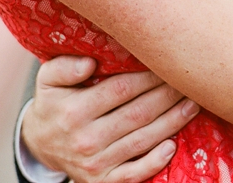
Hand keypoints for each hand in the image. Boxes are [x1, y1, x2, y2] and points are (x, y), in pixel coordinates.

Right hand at [21, 56, 199, 182]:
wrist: (40, 144)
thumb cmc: (54, 102)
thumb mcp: (48, 79)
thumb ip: (64, 67)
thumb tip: (90, 63)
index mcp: (74, 110)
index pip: (122, 89)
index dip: (149, 76)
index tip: (168, 62)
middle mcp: (85, 139)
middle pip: (138, 113)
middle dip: (168, 96)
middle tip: (189, 81)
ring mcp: (95, 163)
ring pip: (142, 140)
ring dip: (172, 123)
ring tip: (192, 104)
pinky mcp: (102, 181)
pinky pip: (133, 174)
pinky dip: (154, 162)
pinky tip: (172, 146)